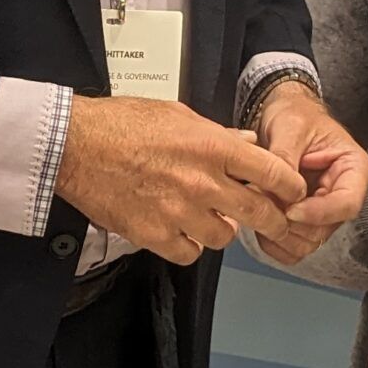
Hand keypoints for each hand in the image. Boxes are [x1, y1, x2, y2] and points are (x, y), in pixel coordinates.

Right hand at [57, 94, 306, 265]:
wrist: (74, 146)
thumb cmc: (121, 123)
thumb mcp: (177, 115)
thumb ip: (218, 133)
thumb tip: (247, 141)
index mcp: (213, 147)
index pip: (273, 172)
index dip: (290, 186)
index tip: (293, 192)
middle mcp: (202, 182)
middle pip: (259, 212)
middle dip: (274, 221)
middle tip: (275, 223)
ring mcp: (179, 212)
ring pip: (224, 237)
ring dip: (222, 230)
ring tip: (210, 220)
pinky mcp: (154, 234)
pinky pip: (189, 252)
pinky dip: (189, 245)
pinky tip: (181, 232)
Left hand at [248, 79, 367, 265]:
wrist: (284, 117)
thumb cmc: (295, 116)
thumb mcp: (291, 127)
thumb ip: (285, 157)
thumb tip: (278, 189)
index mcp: (354, 170)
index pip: (346, 204)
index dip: (318, 213)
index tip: (290, 210)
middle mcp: (343, 196)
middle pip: (324, 230)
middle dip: (290, 223)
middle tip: (261, 204)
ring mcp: (323, 213)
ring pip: (307, 243)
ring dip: (278, 233)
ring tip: (257, 207)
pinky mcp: (304, 223)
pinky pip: (292, 247)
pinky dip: (272, 241)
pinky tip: (257, 220)